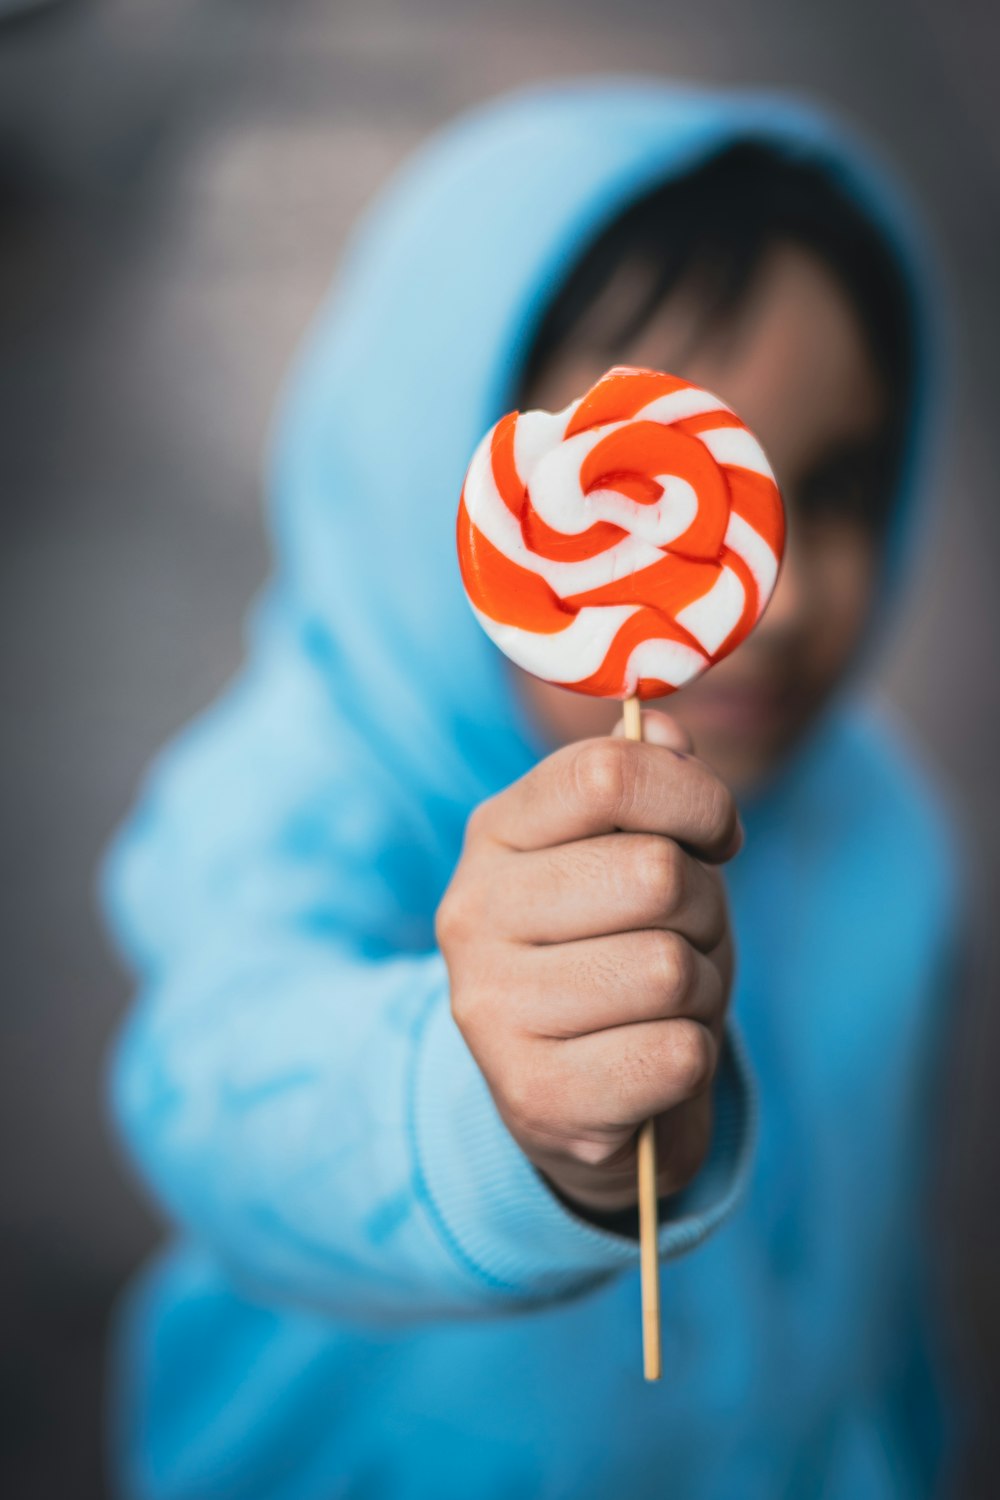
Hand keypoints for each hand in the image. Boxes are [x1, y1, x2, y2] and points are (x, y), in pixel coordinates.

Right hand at [435, 710, 740, 1215]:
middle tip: (683, 933)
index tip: (718, 834)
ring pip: (669, 970)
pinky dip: (690, 1057)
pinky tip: (649, 1059)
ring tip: (663, 1001)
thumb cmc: (617, 949)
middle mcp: (471, 915)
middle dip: (703, 906)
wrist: (577, 1097)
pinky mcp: (533, 1098)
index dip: (695, 798)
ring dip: (700, 987)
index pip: (606, 774)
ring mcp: (491, 1011)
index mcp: (494, 834)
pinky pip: (675, 1054)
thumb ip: (647, 781)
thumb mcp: (633, 852)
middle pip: (654, 874)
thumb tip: (664, 728)